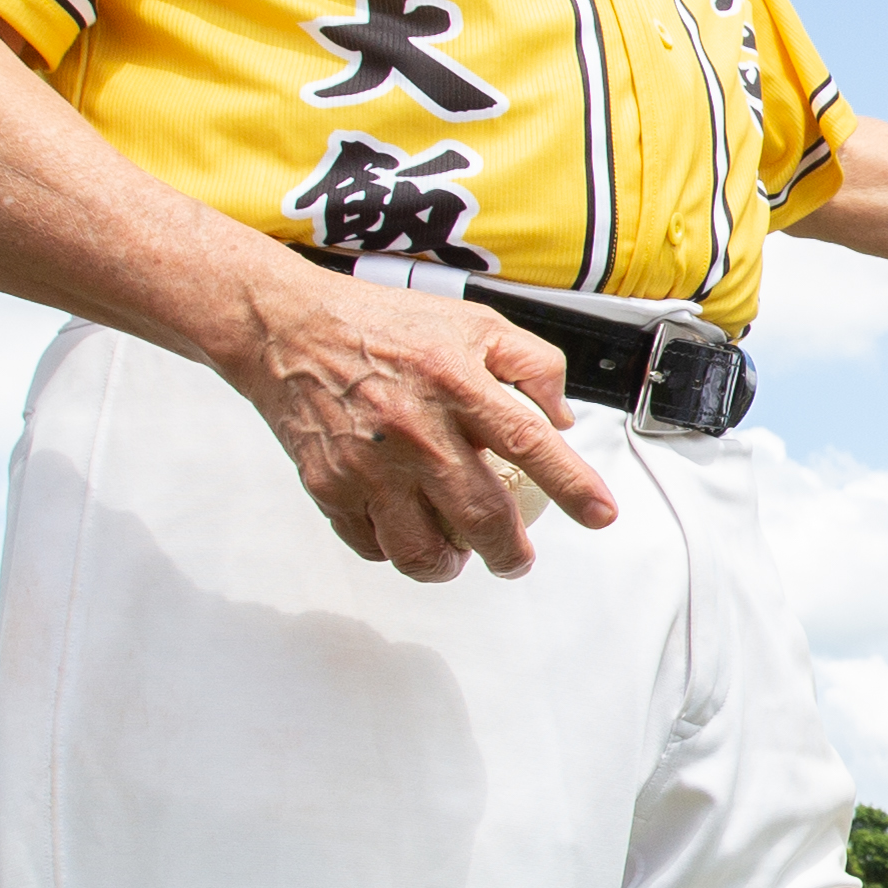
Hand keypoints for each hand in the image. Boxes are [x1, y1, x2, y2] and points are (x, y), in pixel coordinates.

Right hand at [222, 263, 615, 580]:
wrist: (287, 330)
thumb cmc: (382, 326)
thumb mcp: (473, 322)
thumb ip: (532, 364)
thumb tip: (562, 418)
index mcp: (456, 383)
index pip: (530, 443)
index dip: (573, 485)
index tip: (600, 514)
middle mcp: (415, 430)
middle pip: (480, 517)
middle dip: (509, 553)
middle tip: (515, 559)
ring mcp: (369, 465)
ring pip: (422, 549)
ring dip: (450, 564)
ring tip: (459, 556)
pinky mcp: (330, 487)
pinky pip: (372, 545)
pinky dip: (395, 550)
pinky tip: (406, 532)